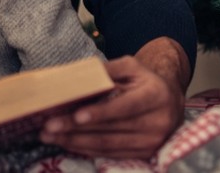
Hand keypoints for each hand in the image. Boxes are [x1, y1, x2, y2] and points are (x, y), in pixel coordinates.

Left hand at [39, 39, 189, 158]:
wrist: (170, 100)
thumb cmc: (145, 80)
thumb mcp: (131, 66)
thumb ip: (108, 70)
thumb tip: (78, 78)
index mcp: (156, 95)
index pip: (125, 107)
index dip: (101, 113)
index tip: (77, 115)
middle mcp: (158, 122)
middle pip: (111, 129)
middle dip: (76, 129)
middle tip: (49, 126)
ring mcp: (152, 142)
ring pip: (108, 145)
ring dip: (76, 142)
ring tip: (50, 137)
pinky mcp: (145, 154)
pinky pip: (111, 154)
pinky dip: (87, 149)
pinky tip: (68, 144)